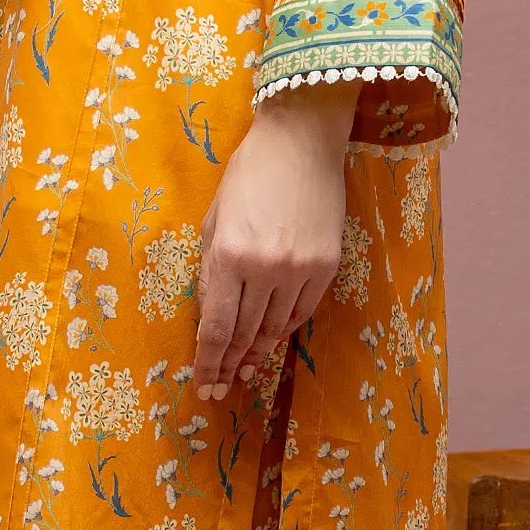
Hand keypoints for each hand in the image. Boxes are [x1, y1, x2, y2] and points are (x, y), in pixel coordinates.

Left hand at [192, 82, 360, 400]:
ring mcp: (300, 269)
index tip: (203, 386)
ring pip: (276, 328)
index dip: (208, 363)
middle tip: (220, 387)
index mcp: (229, 256)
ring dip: (258, 352)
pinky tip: (272, 340)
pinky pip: (302, 311)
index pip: (217, 327)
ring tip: (244, 370)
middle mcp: (265, 269)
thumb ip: (210, 271)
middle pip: (245, 334)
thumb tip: (210, 317)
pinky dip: (285, 329)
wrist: (302, 142)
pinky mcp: (326, 265)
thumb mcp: (214, 220)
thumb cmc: (248, 174)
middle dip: (230, 365)